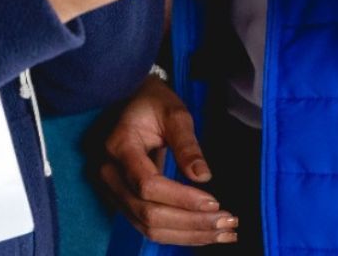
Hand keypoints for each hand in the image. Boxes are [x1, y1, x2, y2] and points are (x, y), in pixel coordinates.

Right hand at [99, 77, 238, 245]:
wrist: (132, 103)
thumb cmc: (154, 104)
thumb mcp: (174, 113)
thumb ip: (187, 144)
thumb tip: (203, 176)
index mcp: (120, 146)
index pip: (147, 184)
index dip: (181, 198)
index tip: (214, 202)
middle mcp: (109, 173)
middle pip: (147, 213)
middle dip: (190, 222)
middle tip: (228, 223)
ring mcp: (113, 191)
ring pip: (148, 227)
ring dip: (188, 235)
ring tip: (224, 233)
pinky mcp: (124, 202)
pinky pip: (149, 226)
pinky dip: (179, 234)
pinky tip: (205, 233)